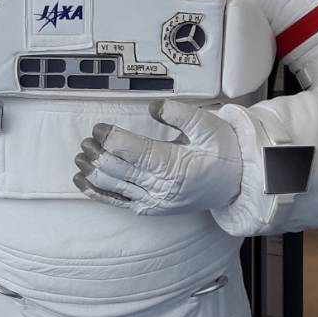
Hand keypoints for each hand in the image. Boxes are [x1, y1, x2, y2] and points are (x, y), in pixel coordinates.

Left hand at [73, 99, 241, 214]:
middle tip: (87, 139)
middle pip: (115, 168)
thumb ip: (178, 113)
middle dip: (96, 153)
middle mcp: (160, 187)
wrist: (237, 184)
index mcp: (174, 165)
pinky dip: (95, 191)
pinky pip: (116, 201)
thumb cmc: (222, 151)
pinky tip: (80, 179)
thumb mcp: (207, 125)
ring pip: (111, 186)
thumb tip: (152, 107)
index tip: (99, 127)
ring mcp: (152, 202)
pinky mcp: (148, 209)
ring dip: (91, 170)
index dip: (109, 138)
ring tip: (81, 154)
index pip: (131, 150)